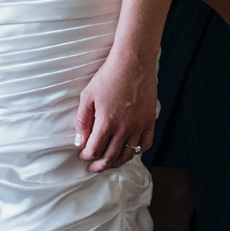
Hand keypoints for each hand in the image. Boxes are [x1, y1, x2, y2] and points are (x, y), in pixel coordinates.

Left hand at [75, 52, 157, 173]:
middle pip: (110, 157)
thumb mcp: (88, 96)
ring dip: (117, 162)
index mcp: (107, 122)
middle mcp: (124, 128)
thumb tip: (79, 140)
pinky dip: (137, 151)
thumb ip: (82, 120)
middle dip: (99, 165)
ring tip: (109, 163)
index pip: (95, 150)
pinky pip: (146, 144)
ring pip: (128, 154)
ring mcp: (139, 125)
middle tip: (93, 168)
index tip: (83, 156)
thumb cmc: (109, 76)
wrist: (133, 62)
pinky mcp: (150, 120)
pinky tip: (129, 151)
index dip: (87, 156)